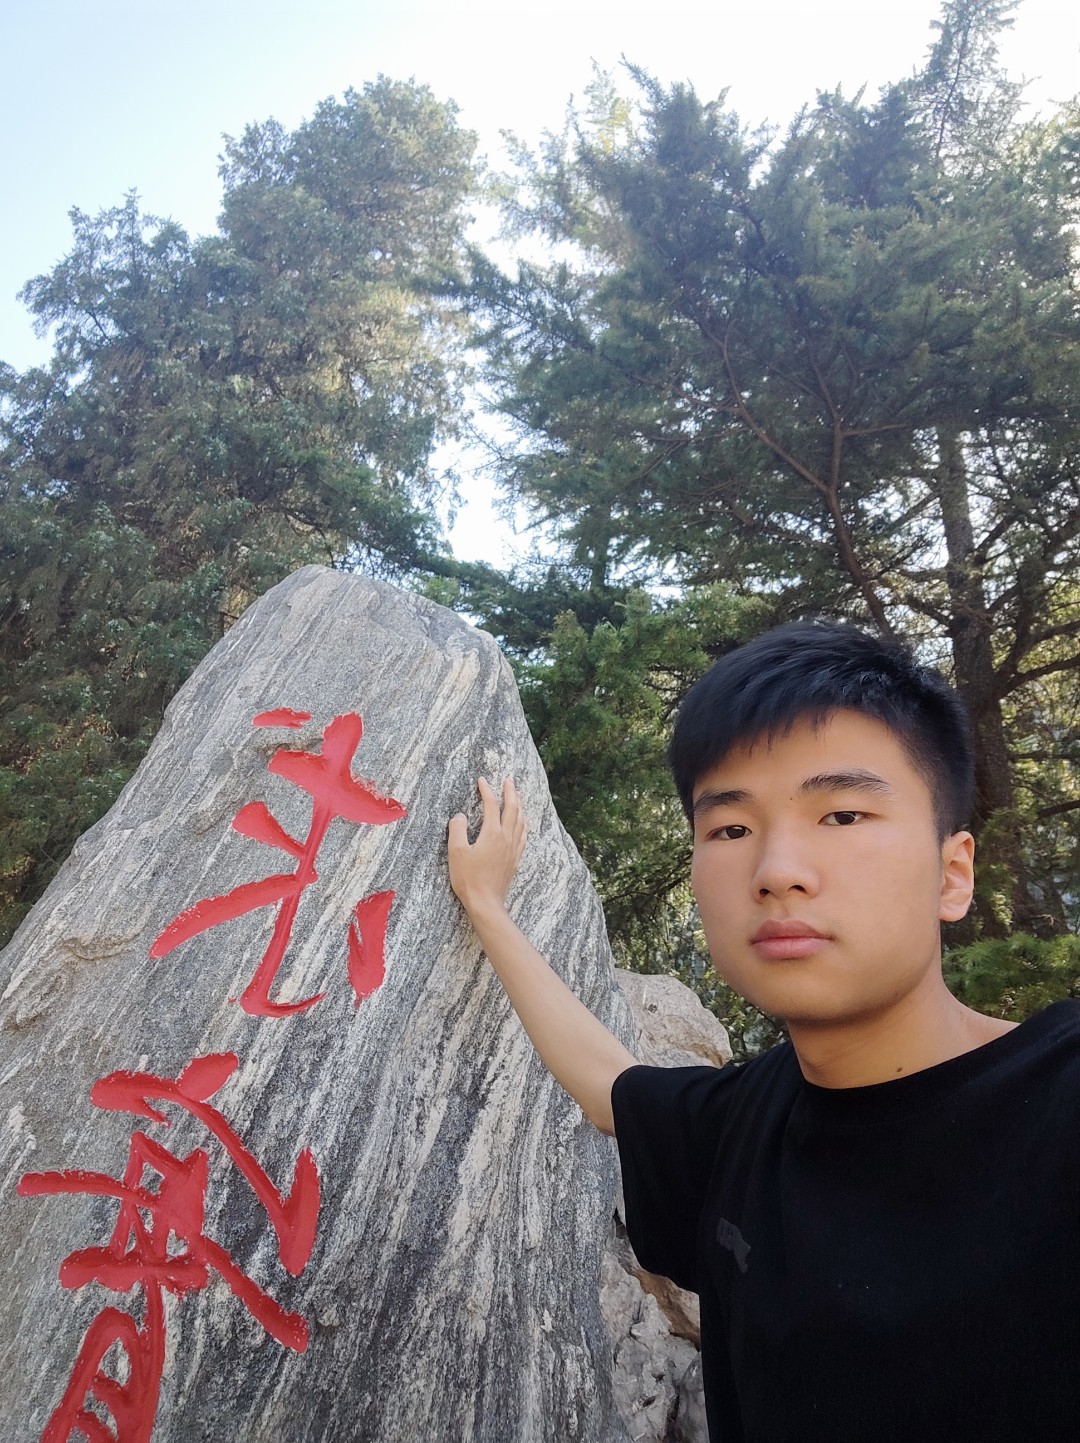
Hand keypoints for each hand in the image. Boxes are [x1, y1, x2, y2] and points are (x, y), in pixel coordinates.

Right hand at [448, 778, 527, 920]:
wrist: (486, 902)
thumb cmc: (469, 879)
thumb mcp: (456, 852)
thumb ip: (457, 829)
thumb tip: (460, 816)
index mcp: (492, 833)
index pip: (491, 805)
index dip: (486, 790)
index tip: (482, 780)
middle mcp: (506, 838)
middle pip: (512, 809)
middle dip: (510, 792)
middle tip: (509, 780)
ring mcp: (513, 849)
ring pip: (520, 820)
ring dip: (519, 805)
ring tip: (518, 794)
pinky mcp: (515, 859)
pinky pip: (523, 835)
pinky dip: (524, 823)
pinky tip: (525, 822)